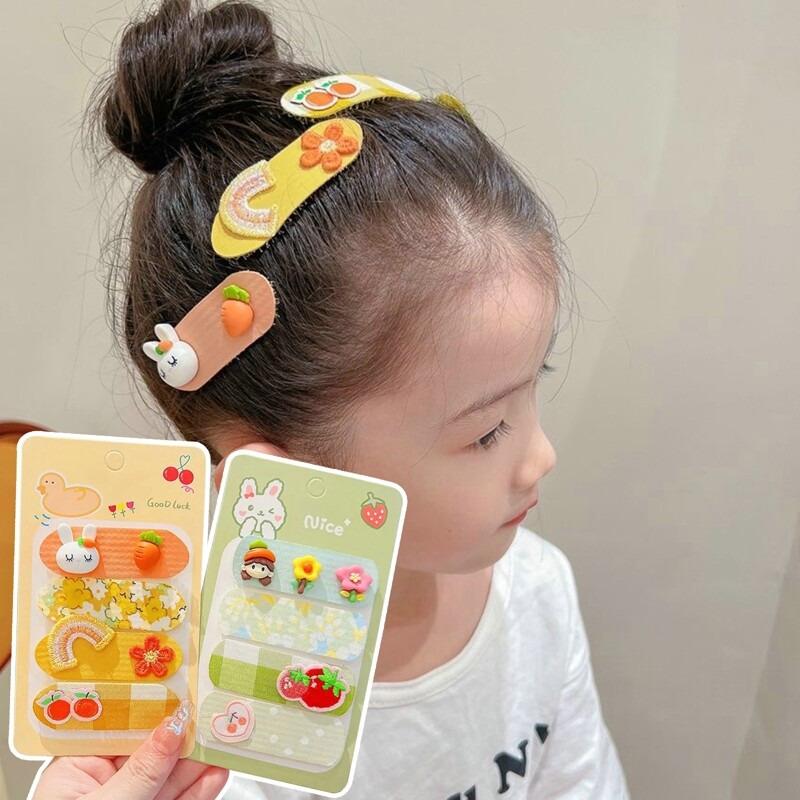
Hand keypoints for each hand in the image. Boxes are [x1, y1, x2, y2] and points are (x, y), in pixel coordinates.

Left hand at [28, 701, 228, 799]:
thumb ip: (142, 770)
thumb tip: (172, 728)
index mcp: (75, 771)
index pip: (118, 728)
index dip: (152, 708)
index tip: (184, 692)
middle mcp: (103, 785)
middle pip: (152, 750)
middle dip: (185, 736)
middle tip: (215, 718)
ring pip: (170, 777)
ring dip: (200, 762)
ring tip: (226, 743)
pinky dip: (200, 790)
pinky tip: (216, 776)